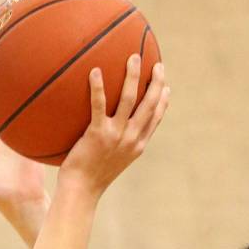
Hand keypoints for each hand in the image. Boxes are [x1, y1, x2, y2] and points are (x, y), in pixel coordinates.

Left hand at [60, 55, 169, 195]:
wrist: (81, 190)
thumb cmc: (91, 177)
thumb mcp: (111, 161)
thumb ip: (116, 143)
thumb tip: (110, 129)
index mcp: (137, 145)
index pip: (155, 119)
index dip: (163, 101)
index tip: (166, 86)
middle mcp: (131, 138)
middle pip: (150, 105)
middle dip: (156, 82)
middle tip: (156, 64)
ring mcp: (116, 136)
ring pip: (130, 100)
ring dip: (134, 76)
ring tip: (133, 57)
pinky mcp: (97, 134)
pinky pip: (99, 105)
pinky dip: (98, 87)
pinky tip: (94, 71)